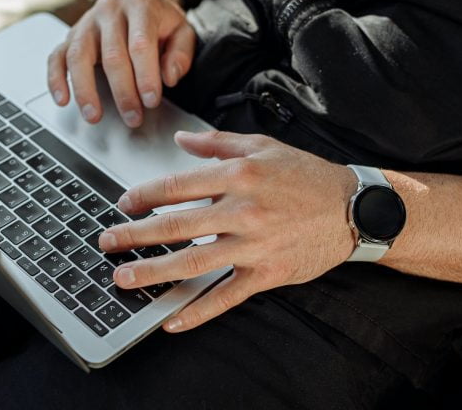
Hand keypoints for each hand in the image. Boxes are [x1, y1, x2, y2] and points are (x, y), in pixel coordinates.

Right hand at [46, 0, 195, 127]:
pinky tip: (62, 100)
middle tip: (132, 117)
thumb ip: (181, 54)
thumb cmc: (160, 24)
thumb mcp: (182, 31)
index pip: (140, 44)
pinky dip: (56, 79)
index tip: (151, 101)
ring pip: (79, 56)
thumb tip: (168, 77)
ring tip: (94, 116)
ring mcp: (86, 23)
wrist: (137, 5)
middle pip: (111, 54)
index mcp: (140, 6)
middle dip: (122, 92)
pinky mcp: (70, 36)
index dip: (145, 76)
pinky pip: (56, 57)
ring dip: (85, 90)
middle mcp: (109, 11)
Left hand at [99, 130, 356, 331]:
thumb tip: (180, 141)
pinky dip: (198, 311)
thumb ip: (217, 143)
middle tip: (107, 242)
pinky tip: (172, 319)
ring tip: (124, 278)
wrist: (353, 208)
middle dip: (135, 235)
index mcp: (238, 175)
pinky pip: (227, 296)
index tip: (123, 204)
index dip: (143, 196)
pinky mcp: (267, 273)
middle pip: (176, 225)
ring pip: (194, 262)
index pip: (177, 186)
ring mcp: (254, 245)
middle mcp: (243, 210)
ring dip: (154, 272)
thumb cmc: (306, 175)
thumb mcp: (263, 146)